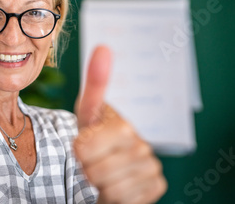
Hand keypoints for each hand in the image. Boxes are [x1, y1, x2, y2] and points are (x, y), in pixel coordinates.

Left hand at [74, 46, 166, 203]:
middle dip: (87, 169)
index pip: (84, 148)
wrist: (108, 166)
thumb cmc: (95, 137)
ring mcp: (152, 169)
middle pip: (95, 170)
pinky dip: (114, 197)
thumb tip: (103, 46)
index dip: (77, 151)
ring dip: (99, 184)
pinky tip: (118, 185)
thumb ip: (95, 83)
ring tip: (104, 173)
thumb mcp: (87, 113)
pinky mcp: (156, 189)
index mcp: (124, 126)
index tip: (84, 145)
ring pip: (109, 188)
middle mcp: (143, 146)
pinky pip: (125, 200)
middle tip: (93, 161)